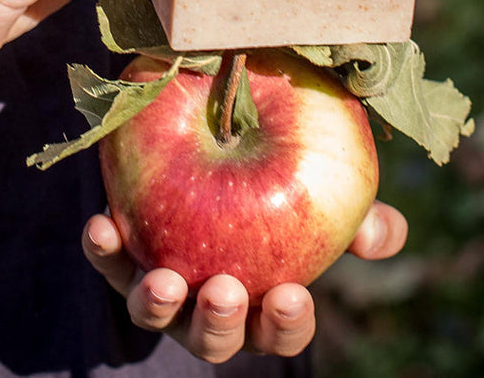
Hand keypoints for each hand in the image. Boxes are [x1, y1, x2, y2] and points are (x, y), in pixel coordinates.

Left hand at [82, 201, 408, 362]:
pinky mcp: (123, 256)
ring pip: (156, 311)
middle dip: (220, 321)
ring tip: (169, 280)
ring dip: (159, 300)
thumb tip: (382, 234)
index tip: (290, 296)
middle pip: (215, 336)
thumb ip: (357, 216)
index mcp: (265, 300)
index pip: (280, 329)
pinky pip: (109, 261)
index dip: (286, 321)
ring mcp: (166, 285)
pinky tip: (101, 225)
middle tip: (226, 292)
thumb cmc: (282, 186)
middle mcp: (211, 304)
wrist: (215, 146)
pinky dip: (103, 249)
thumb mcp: (323, 198)